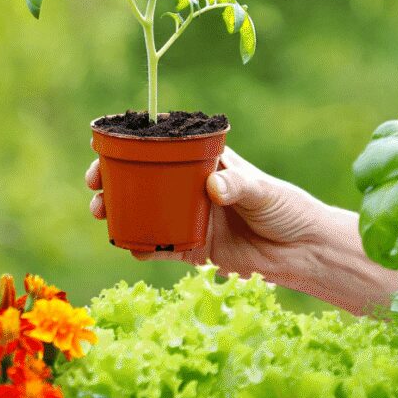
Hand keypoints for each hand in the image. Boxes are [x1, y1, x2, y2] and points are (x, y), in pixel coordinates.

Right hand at [86, 147, 376, 303]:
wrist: (301, 250)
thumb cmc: (285, 208)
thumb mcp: (262, 191)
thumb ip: (238, 185)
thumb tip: (214, 187)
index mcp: (203, 163)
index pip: (161, 148)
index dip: (131, 147)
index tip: (108, 149)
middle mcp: (190, 189)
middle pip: (142, 180)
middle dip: (113, 181)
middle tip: (96, 187)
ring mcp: (187, 218)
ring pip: (144, 211)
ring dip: (118, 212)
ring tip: (103, 213)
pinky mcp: (191, 249)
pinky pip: (159, 246)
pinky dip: (142, 246)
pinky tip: (129, 245)